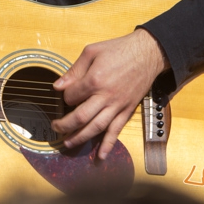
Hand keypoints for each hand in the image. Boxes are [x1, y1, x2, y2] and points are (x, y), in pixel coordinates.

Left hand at [51, 29, 166, 159]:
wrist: (147, 52)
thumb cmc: (119, 49)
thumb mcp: (92, 51)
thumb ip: (74, 70)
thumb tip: (58, 85)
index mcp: (94, 79)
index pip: (72, 96)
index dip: (64, 97)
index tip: (63, 96)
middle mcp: (105, 96)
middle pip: (80, 117)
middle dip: (65, 125)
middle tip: (56, 128)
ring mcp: (117, 105)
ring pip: (96, 127)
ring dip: (80, 137)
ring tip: (68, 143)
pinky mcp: (127, 109)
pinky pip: (116, 129)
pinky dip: (108, 144)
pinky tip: (101, 155)